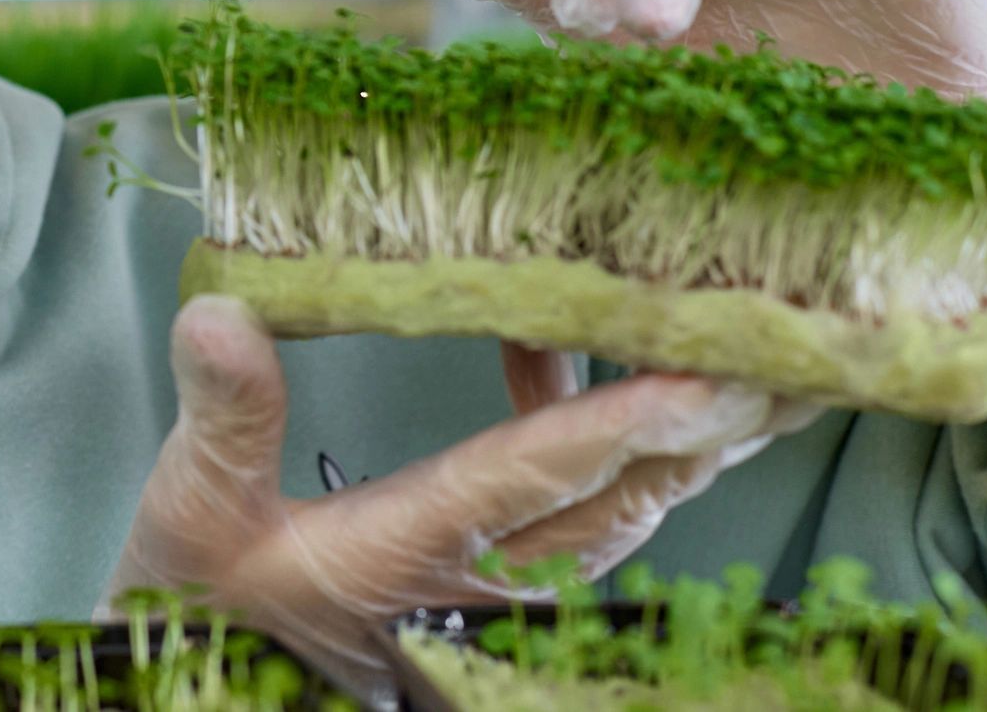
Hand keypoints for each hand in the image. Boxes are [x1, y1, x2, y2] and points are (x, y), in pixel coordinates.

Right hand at [103, 297, 814, 700]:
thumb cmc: (199, 605)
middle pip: (624, 502)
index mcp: (407, 550)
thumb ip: (223, 418)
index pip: (534, 477)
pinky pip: (579, 512)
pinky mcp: (487, 581)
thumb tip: (222, 312)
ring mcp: (493, 588)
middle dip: (712, 432)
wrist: (211, 687)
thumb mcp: (189, 511)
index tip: (710, 379)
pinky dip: (601, 439)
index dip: (622, 424)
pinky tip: (561, 361)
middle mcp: (475, 577)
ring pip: (622, 514)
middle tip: (797, 357)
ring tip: (745, 359)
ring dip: (687, 441)